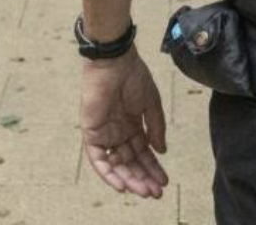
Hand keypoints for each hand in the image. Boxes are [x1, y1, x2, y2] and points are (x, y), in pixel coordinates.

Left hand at [80, 47, 168, 197]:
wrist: (115, 62)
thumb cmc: (134, 76)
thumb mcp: (151, 103)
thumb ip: (155, 127)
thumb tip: (162, 151)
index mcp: (133, 124)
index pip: (143, 152)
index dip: (153, 167)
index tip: (164, 181)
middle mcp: (118, 132)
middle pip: (131, 162)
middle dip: (143, 178)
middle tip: (155, 192)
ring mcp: (105, 134)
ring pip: (116, 164)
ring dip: (129, 179)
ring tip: (144, 191)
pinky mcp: (91, 133)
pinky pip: (99, 159)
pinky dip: (108, 173)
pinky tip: (122, 184)